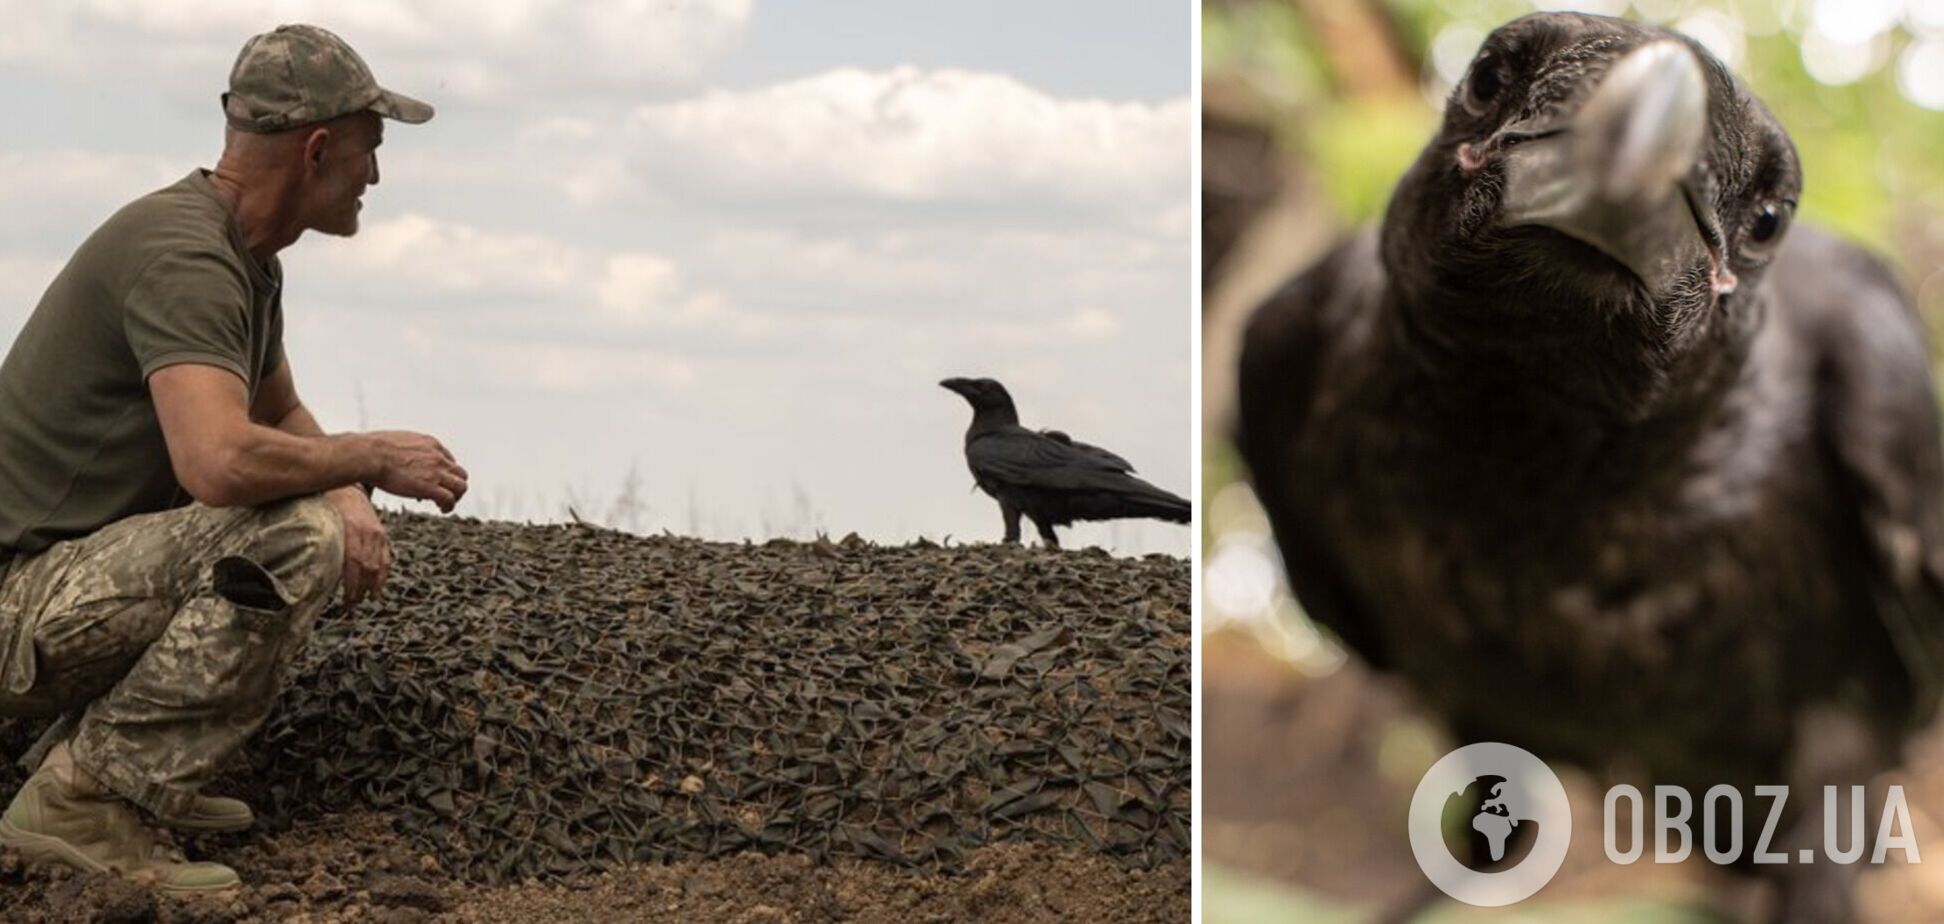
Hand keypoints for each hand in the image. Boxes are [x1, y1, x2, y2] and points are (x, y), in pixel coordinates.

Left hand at [325, 485, 390, 606]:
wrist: (346, 488)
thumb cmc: (328, 506)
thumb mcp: (321, 520)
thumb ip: (321, 542)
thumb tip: (309, 568)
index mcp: (352, 528)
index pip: (354, 562)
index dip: (351, 584)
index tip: (345, 600)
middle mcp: (368, 532)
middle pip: (367, 567)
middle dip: (359, 590)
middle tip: (350, 605)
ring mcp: (378, 534)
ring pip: (378, 566)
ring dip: (371, 586)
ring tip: (361, 600)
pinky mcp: (383, 536)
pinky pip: (386, 560)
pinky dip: (382, 577)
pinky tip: (376, 590)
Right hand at [365, 430, 468, 511]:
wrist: (370, 455)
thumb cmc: (372, 449)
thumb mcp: (395, 441)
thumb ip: (402, 449)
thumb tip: (392, 458)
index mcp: (430, 443)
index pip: (448, 459)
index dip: (443, 472)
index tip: (434, 480)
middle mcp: (437, 457)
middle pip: (459, 473)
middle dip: (454, 484)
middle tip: (444, 494)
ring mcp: (436, 472)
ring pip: (461, 486)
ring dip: (456, 497)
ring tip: (445, 505)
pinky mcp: (430, 487)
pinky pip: (449, 499)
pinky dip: (449, 506)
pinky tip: (442, 509)